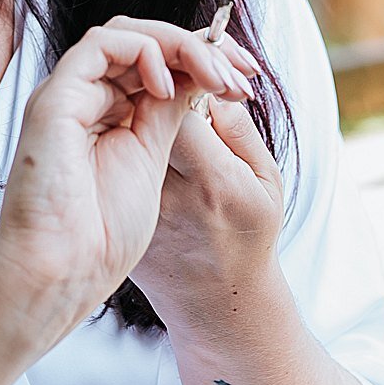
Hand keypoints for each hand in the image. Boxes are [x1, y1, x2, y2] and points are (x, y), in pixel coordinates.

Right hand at [0, 16, 252, 353]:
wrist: (62, 276)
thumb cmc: (106, 242)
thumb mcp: (162, 171)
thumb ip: (175, 124)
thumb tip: (202, 80)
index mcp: (114, 116)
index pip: (160, 63)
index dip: (206, 60)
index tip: (248, 78)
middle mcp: (91, 99)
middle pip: (145, 42)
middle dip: (202, 47)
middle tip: (243, 72)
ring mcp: (71, 95)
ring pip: (126, 34)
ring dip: (181, 45)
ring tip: (218, 78)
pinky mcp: (55, 99)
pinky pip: (101, 46)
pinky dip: (143, 51)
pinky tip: (171, 86)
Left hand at [130, 63, 282, 336]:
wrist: (216, 305)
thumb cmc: (249, 237)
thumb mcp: (266, 181)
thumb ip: (237, 128)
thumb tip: (202, 81)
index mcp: (211, 183)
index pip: (177, 106)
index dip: (182, 79)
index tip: (199, 80)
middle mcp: (166, 195)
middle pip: (142, 112)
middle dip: (156, 82)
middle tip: (176, 80)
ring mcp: (137, 208)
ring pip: (124, 131)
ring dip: (141, 106)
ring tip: (168, 104)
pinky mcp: (118, 214)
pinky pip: (118, 158)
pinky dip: (131, 136)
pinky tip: (151, 134)